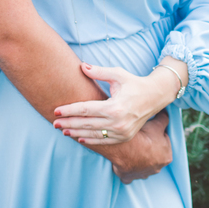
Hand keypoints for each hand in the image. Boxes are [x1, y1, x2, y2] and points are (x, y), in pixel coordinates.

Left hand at [52, 62, 178, 143]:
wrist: (155, 96)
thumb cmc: (134, 83)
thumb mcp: (118, 74)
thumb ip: (98, 71)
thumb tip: (81, 66)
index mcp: (115, 107)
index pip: (86, 109)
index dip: (70, 110)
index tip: (56, 111)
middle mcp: (118, 122)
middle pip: (87, 124)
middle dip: (69, 123)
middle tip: (54, 123)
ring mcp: (122, 132)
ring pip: (94, 135)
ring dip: (77, 133)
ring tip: (63, 131)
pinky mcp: (125, 137)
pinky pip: (104, 141)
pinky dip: (91, 140)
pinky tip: (79, 138)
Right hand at [108, 112, 171, 183]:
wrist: (126, 148)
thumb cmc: (143, 137)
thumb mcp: (157, 124)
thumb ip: (164, 120)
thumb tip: (167, 114)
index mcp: (166, 157)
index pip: (164, 144)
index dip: (157, 136)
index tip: (150, 131)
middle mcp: (156, 168)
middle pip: (154, 157)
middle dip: (149, 150)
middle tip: (141, 139)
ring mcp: (142, 174)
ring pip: (142, 167)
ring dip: (139, 161)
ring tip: (132, 150)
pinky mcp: (129, 177)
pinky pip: (129, 176)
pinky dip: (127, 172)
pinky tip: (123, 166)